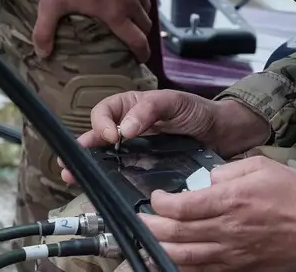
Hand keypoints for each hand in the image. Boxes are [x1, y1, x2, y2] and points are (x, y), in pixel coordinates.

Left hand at [33, 0, 151, 60]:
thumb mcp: (51, 4)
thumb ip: (45, 31)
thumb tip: (43, 54)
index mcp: (116, 14)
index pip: (137, 41)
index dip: (142, 53)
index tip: (140, 59)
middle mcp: (132, 2)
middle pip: (146, 25)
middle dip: (141, 34)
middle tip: (132, 38)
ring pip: (147, 5)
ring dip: (141, 13)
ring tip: (131, 15)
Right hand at [59, 91, 270, 183]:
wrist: (227, 135)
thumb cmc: (199, 111)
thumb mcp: (174, 102)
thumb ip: (150, 110)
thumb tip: (124, 128)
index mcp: (131, 107)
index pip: (104, 112)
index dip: (101, 124)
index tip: (111, 137)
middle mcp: (129, 130)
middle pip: (98, 140)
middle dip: (81, 152)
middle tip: (68, 167)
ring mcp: (138, 153)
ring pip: (108, 160)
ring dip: (90, 170)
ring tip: (74, 181)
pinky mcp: (149, 172)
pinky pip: (127, 177)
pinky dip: (114, 185)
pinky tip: (105, 194)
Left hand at [139, 157, 295, 271]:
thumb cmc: (294, 192)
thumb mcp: (260, 165)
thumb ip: (227, 171)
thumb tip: (205, 179)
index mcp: (231, 200)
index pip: (182, 206)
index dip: (161, 203)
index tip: (156, 197)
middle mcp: (227, 229)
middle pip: (177, 234)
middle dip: (151, 227)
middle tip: (140, 221)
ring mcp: (233, 253)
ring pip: (185, 257)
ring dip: (159, 251)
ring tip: (143, 246)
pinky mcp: (241, 268)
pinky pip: (204, 271)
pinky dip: (183, 268)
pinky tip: (169, 263)